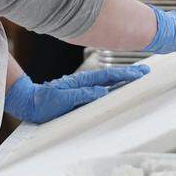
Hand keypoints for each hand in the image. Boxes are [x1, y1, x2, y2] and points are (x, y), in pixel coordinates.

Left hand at [4, 65, 150, 123]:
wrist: (30, 103)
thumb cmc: (43, 103)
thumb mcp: (61, 100)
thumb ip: (81, 95)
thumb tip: (101, 91)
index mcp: (82, 82)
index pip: (108, 76)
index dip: (125, 74)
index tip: (139, 73)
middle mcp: (84, 83)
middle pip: (111, 76)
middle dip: (128, 73)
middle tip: (145, 71)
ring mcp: (83, 87)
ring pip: (107, 81)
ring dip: (122, 78)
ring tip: (137, 77)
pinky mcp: (81, 94)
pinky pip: (101, 88)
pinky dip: (113, 85)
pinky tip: (119, 87)